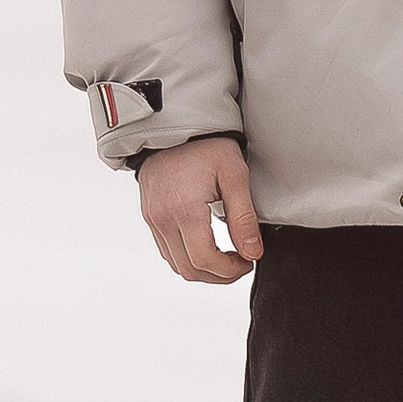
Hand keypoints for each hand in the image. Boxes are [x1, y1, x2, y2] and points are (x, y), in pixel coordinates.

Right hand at [138, 137, 262, 284]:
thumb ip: (243, 218)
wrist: (173, 126)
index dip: (230, 270)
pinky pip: (167, 250)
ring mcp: (153, 219)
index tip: (248, 261)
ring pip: (176, 265)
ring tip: (227, 256)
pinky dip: (188, 257)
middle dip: (219, 275)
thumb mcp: (234, 175)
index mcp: (184, 209)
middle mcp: (162, 219)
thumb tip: (252, 252)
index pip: (204, 260)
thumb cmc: (205, 145)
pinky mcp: (150, 216)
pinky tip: (208, 246)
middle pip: (189, 269)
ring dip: (203, 269)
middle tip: (241, 262)